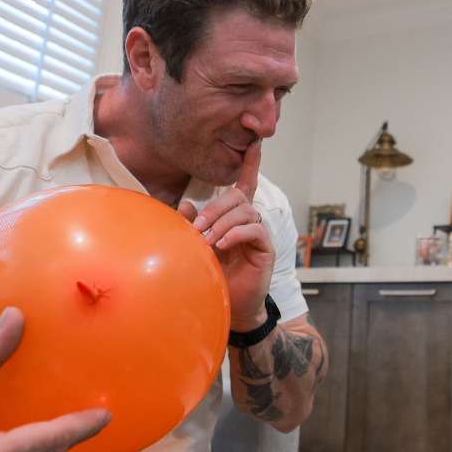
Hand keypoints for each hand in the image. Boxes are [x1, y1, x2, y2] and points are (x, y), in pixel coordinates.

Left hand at [177, 140, 273, 331]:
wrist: (231, 307)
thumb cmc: (215, 276)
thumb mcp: (198, 247)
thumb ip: (193, 225)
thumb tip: (186, 205)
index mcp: (234, 218)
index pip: (244, 186)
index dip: (251, 165)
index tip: (255, 144)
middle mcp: (249, 222)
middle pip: (238, 197)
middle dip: (216, 207)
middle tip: (198, 226)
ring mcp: (259, 235)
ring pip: (245, 211)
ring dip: (222, 222)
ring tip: (208, 239)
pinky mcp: (265, 249)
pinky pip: (254, 229)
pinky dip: (235, 233)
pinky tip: (222, 244)